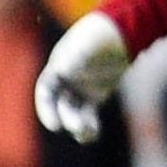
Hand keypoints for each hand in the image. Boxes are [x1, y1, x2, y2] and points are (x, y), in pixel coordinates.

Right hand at [35, 10, 130, 142]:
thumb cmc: (100, 36)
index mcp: (56, 68)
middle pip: (59, 106)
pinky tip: (93, 132)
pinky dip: (90, 124)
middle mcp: (65, 80)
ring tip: (88, 134)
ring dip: (78, 125)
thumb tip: (62, 70)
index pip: (45, 93)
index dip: (46, 110)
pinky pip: (87, 114)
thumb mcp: (87, 45)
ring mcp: (79, 88)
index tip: (55, 126)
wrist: (121, 33)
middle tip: (79, 129)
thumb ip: (75, 57)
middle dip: (66, 119)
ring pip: (73, 113)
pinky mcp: (94, 95)